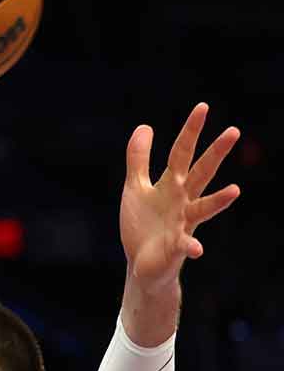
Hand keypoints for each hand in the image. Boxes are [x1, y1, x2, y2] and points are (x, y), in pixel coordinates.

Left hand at [120, 102, 241, 291]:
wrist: (142, 263)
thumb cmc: (143, 224)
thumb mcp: (135, 187)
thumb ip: (139, 159)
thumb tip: (145, 126)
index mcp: (172, 185)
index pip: (182, 153)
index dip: (190, 131)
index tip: (203, 107)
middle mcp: (183, 201)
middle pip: (201, 173)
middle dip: (215, 154)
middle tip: (234, 131)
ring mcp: (182, 224)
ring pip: (203, 209)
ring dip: (218, 201)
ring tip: (235, 191)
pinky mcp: (175, 247)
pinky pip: (185, 245)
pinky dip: (191, 246)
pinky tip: (197, 249)